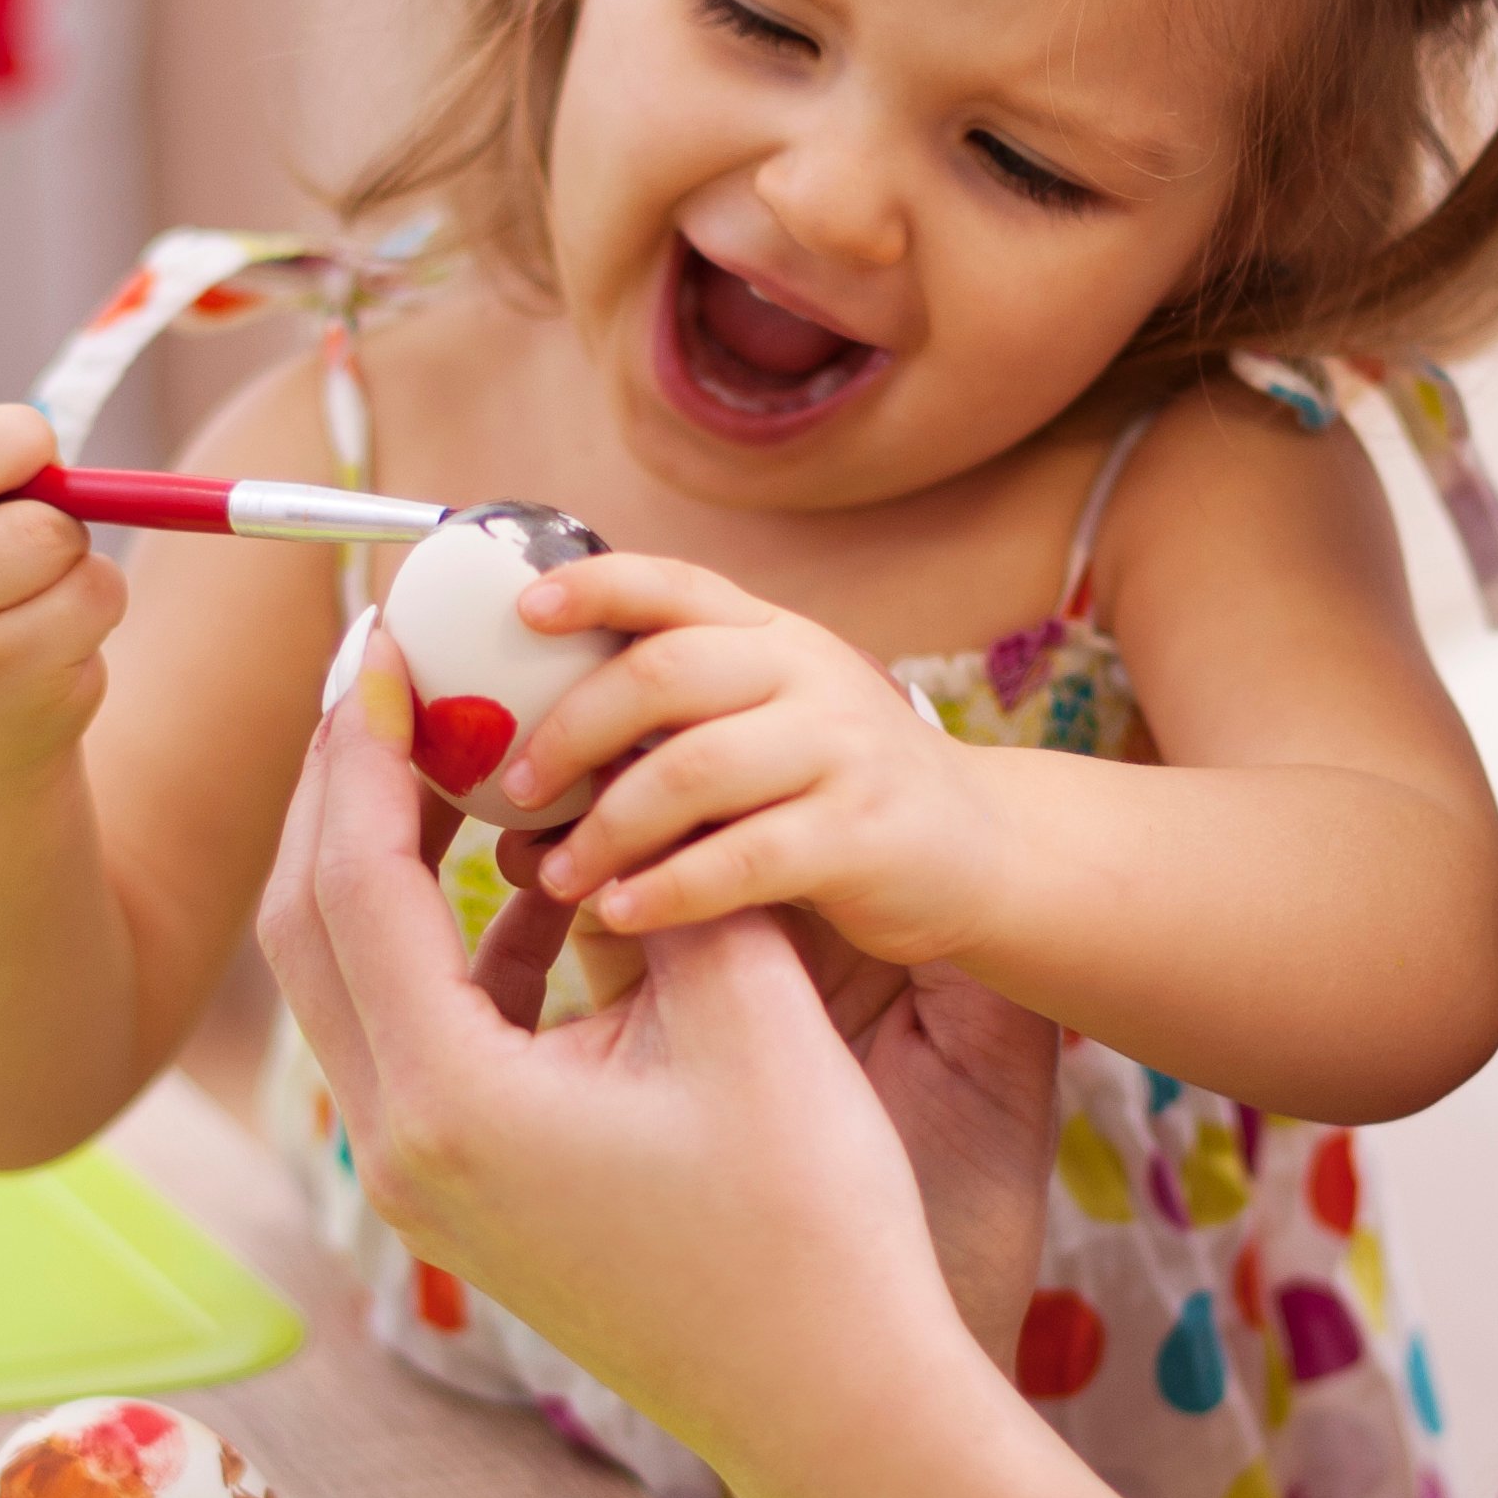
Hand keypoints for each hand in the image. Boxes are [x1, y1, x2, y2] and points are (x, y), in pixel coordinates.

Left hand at [262, 640, 1008, 1486]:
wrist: (836, 1401)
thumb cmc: (809, 1218)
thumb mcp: (745, 1010)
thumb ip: (659, 875)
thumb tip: (599, 771)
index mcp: (450, 1098)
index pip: (358, 879)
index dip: (371, 747)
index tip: (390, 646)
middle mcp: (401, 1145)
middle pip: (313, 926)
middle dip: (345, 790)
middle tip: (388, 679)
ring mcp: (421, 1183)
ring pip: (355, 981)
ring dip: (391, 865)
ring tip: (457, 755)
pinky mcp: (462, 1196)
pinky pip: (417, 1035)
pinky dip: (453, 946)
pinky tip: (541, 885)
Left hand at [500, 556, 1001, 962]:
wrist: (983, 847)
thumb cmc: (837, 791)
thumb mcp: (770, 722)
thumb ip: (675, 724)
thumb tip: (521, 773)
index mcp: (772, 635)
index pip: (673, 584)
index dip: (593, 587)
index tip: (519, 612)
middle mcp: (808, 674)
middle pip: (664, 673)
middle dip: (571, 729)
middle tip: (514, 787)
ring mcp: (842, 750)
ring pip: (695, 769)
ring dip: (607, 825)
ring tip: (556, 873)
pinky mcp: (862, 834)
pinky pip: (745, 858)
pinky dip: (669, 888)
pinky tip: (621, 913)